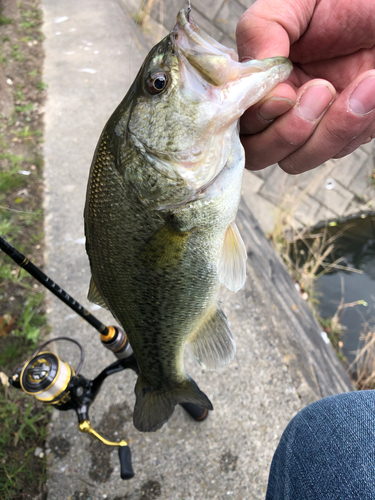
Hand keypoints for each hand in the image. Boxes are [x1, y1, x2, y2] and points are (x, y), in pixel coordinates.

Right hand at [236, 0, 374, 173]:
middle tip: (321, 91)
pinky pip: (337, 151)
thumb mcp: (293, 3)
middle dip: (287, 133)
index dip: (255, 118)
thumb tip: (258, 87)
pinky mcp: (343, 132)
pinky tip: (371, 84)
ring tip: (361, 83)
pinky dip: (356, 124)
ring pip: (297, 160)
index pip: (235, 122)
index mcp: (259, 80)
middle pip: (259, 154)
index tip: (283, 96)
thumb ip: (260, 33)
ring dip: (329, 130)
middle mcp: (278, 109)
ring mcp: (310, 125)